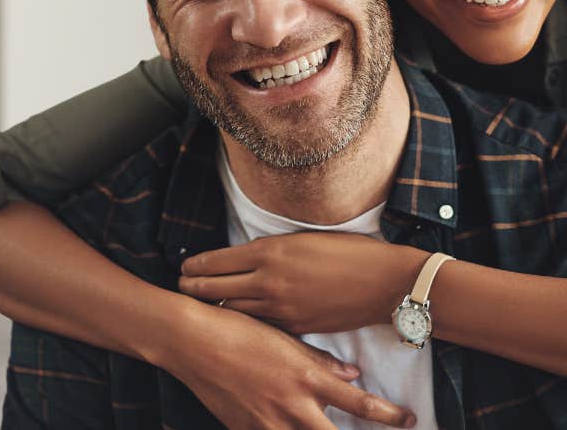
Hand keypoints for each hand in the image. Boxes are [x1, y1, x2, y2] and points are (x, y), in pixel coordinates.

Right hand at [164, 303, 416, 428]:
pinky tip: (289, 428)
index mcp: (307, 378)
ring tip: (329, 429)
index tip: (410, 420)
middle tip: (389, 428)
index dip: (389, 416)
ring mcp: (267, 424)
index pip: (360, 404)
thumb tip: (352, 376)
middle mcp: (292, 406)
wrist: (192, 341)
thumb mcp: (287, 339)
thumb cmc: (240, 331)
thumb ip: (322, 362)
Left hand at [179, 232, 428, 334]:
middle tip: (182, 286)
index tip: (184, 266)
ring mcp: (280, 308)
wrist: (383, 282)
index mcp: (269, 252)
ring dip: (215, 306)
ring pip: (233, 310)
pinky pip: (260, 325)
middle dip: (193, 288)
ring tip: (203, 303)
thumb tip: (249, 257)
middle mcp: (268, 282)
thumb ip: (273, 249)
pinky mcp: (295, 328)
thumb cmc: (350, 252)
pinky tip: (239, 319)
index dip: (194, 265)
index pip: (216, 261)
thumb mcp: (305, 239)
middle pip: (215, 289)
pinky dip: (246, 320)